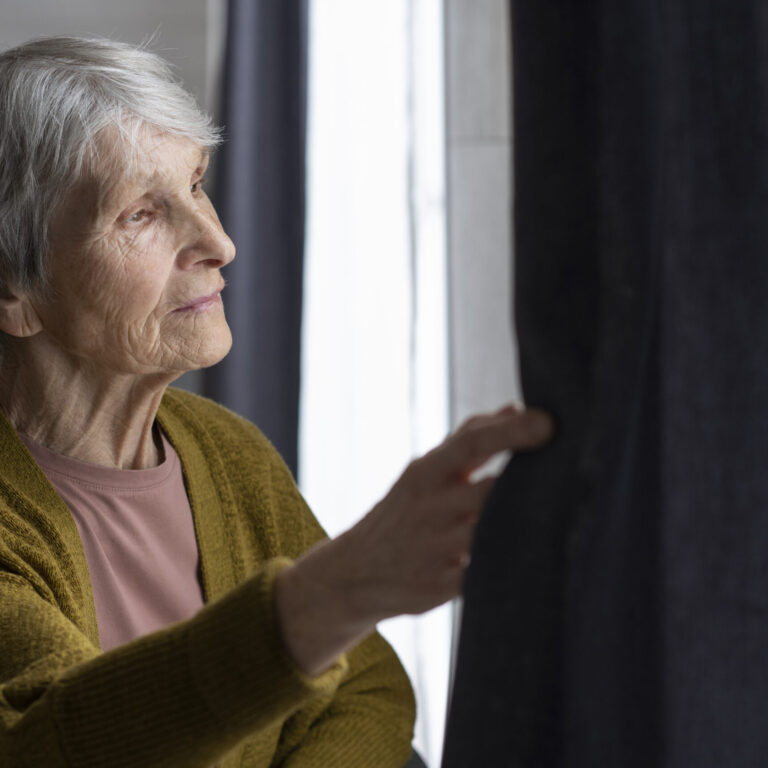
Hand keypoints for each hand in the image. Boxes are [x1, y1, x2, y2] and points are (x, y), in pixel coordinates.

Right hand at [275, 404, 553, 675]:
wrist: (355, 573)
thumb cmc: (403, 511)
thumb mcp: (423, 472)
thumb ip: (469, 439)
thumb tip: (516, 408)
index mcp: (424, 473)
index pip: (471, 442)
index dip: (513, 431)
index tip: (552, 422)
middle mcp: (428, 508)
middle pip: (492, 491)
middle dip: (535, 484)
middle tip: (577, 474)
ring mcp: (433, 549)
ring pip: (494, 535)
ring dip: (529, 526)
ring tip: (569, 513)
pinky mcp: (440, 588)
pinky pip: (486, 575)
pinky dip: (513, 565)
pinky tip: (540, 557)